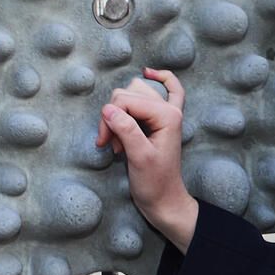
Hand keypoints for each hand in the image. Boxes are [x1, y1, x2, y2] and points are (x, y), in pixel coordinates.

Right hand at [97, 68, 198, 250]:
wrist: (164, 201)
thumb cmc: (154, 184)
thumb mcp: (138, 158)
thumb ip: (126, 130)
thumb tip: (107, 109)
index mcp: (168, 116)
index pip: (127, 101)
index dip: (110, 119)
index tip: (104, 143)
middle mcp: (170, 110)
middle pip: (128, 94)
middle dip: (113, 117)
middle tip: (110, 143)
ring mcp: (167, 113)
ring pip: (134, 92)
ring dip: (121, 111)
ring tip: (119, 137)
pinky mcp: (163, 120)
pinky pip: (167, 88)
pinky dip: (159, 79)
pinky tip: (149, 73)